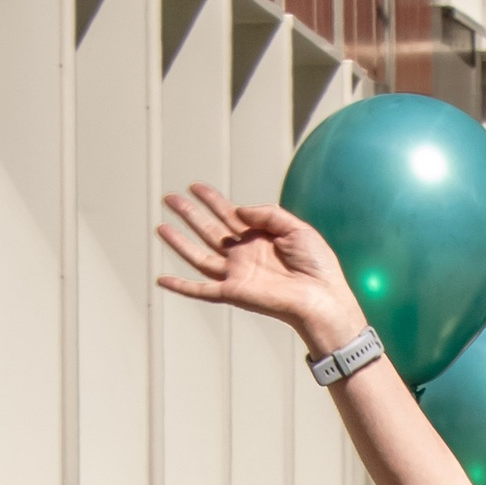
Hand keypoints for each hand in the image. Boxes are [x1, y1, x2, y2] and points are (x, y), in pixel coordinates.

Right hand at [158, 185, 363, 355]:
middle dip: (189, 214)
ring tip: (161, 226)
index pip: (230, 215)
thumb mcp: (296, 228)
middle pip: (209, 231)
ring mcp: (237, 274)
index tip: (196, 186)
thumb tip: (237, 210)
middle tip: (170, 198)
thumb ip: (267, 213)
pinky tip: (161, 280)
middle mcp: (245, 256)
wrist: (323, 298)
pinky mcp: (234, 293)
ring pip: (199, 256)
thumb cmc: (318, 266)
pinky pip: (201, 290)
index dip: (212, 200)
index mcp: (260, 239)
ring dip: (179, 242)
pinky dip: (181, 287)